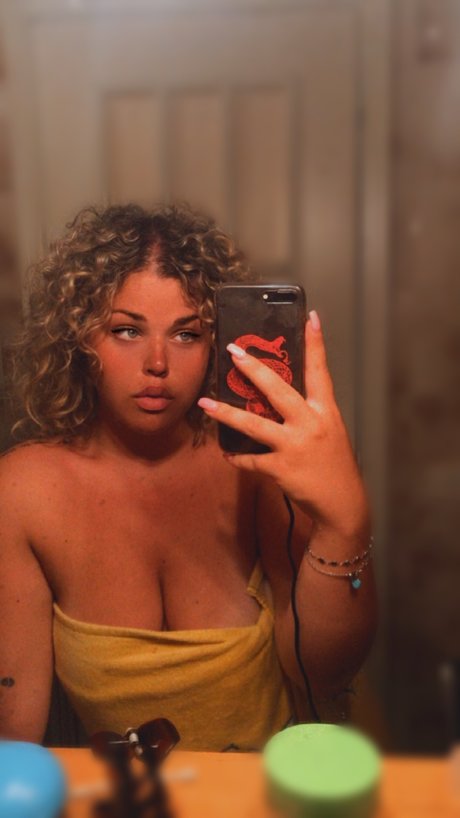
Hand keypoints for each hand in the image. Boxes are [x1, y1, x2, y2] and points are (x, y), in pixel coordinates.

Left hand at [198, 311, 369, 541]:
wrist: (343, 504)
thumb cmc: (334, 465)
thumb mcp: (330, 432)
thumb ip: (309, 414)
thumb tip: (279, 399)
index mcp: (326, 411)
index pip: (320, 370)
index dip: (315, 343)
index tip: (311, 316)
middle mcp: (311, 424)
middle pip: (278, 389)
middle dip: (253, 368)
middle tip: (233, 351)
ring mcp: (295, 446)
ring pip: (254, 424)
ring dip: (226, 413)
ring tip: (205, 402)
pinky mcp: (281, 469)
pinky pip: (251, 460)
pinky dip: (237, 457)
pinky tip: (227, 453)